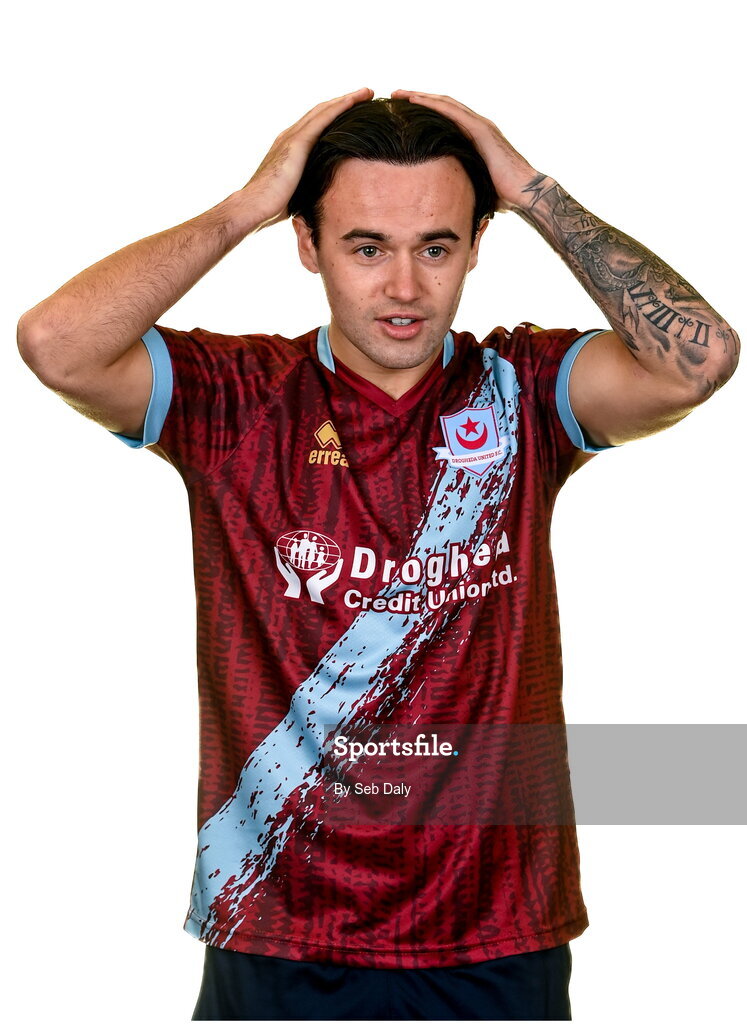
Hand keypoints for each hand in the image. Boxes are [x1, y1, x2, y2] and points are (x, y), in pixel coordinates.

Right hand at [243, 87, 374, 228]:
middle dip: (344, 101)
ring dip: (346, 99)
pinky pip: (322, 119)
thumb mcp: (295, 193)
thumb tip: (322, 195)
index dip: (335, 116)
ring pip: (323, 110)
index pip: (316, 125)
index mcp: (289, 148)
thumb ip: (308, 186)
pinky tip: (354, 100)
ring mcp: (292, 137)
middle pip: (321, 112)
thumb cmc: (271, 208)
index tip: (354, 111)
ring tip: (367, 92)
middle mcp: (290, 136)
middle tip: (366, 94)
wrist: (253, 207)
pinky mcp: (297, 143)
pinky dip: (339, 107)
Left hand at [390, 89, 538, 211]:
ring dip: (421, 97)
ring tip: (399, 93)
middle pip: (443, 106)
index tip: (403, 112)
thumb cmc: (504, 196)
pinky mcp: (482, 130)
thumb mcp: (475, 186)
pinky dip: (433, 105)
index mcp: (475, 138)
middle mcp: (477, 126)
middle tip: (395, 95)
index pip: (446, 119)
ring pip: (445, 104)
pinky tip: (415, 101)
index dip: (425, 113)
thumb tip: (448, 201)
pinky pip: (453, 112)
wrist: (525, 192)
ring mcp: (480, 126)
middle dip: (418, 99)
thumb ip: (462, 185)